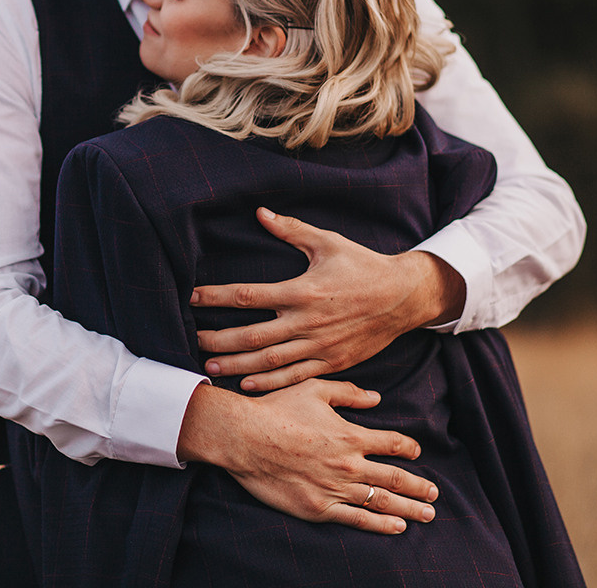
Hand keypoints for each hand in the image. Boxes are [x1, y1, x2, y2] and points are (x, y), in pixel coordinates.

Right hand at [176, 379, 437, 533]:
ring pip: (382, 501)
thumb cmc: (277, 409)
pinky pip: (357, 519)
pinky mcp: (318, 508)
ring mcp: (335, 488)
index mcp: (351, 435)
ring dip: (410, 507)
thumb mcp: (314, 389)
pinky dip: (380, 524)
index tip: (417, 451)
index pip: (393, 443)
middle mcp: (350, 464)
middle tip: (435, 492)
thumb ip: (349, 393)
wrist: (245, 438)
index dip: (409, 447)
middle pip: (396, 477)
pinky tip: (398, 526)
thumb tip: (376, 398)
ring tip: (428, 513)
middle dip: (420, 486)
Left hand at [193, 208, 465, 391]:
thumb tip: (260, 212)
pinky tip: (246, 384)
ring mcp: (319, 346)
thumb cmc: (363, 266)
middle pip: (252, 336)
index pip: (248, 295)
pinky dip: (269, 383)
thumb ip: (291, 230)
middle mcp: (307, 322)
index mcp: (303, 290)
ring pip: (269, 362)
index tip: (192, 298)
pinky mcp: (332, 362)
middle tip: (193, 340)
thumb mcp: (328, 243)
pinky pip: (295, 377)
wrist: (405, 297)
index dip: (216, 297)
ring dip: (236, 366)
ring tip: (209, 367)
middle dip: (219, 340)